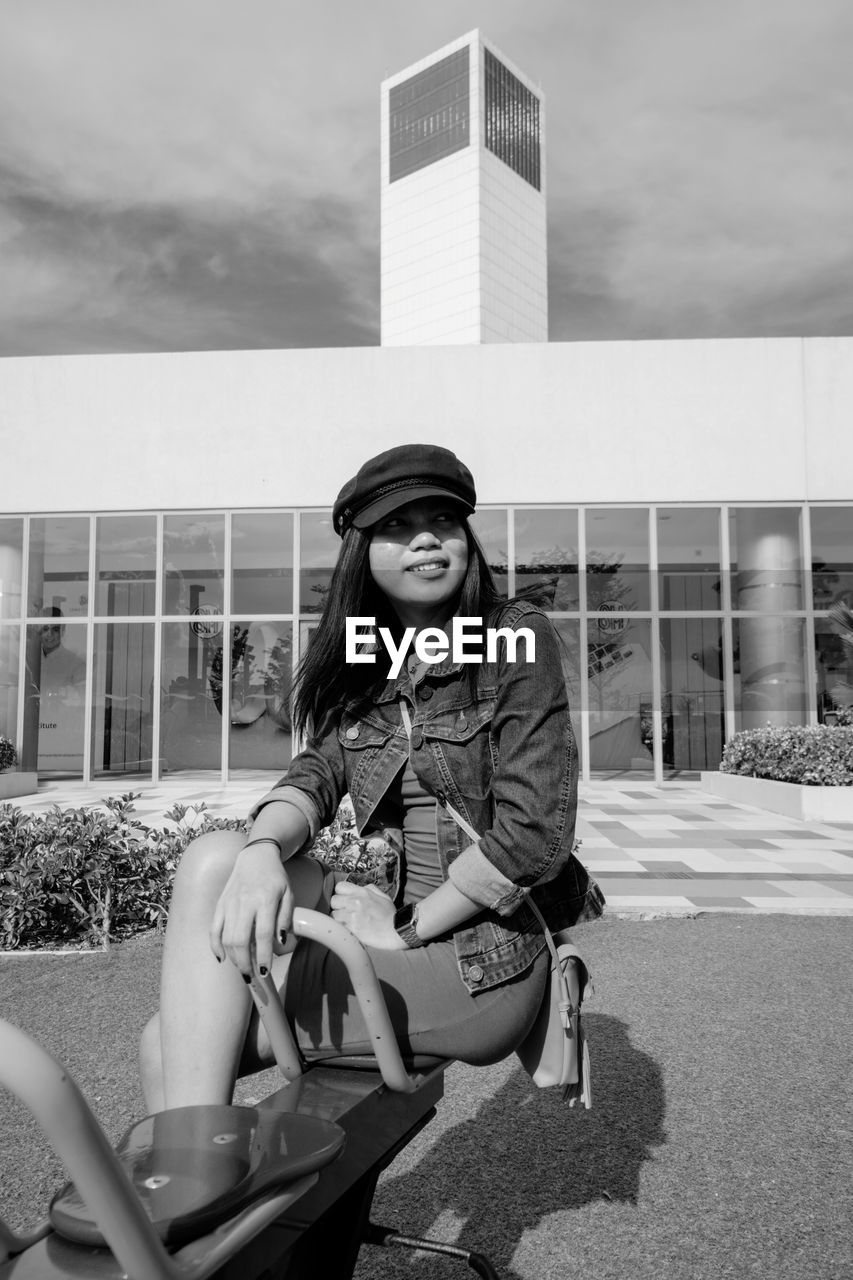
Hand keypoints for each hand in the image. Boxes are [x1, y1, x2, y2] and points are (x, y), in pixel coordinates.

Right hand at [209, 841, 292, 976]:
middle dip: (245, 964)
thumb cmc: (275, 878)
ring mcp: (229, 904)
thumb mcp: (289, 894)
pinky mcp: (220, 905)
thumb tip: (281, 942)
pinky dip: (215, 946)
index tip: (266, 972)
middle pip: (240, 940)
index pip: (263, 934)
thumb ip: (286, 918)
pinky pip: (213, 929)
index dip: (264, 956)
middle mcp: (244, 903)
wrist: (255, 857)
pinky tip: (222, 958)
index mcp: (265, 900)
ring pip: (226, 938)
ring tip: (243, 969)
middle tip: (252, 977)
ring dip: (233, 958)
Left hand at [330, 881, 405, 949]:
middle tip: (346, 911)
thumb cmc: (390, 915)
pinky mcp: (351, 929)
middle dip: (338, 906)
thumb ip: (369, 889)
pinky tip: (350, 928)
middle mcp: (355, 902)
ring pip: (334, 914)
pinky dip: (342, 927)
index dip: (341, 893)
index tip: (344, 898)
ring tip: (348, 921)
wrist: (395, 932)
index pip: (339, 886)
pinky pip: (339, 926)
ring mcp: (352, 916)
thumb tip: (359, 888)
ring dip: (339, 918)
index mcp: (362, 892)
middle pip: (334, 900)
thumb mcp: (382, 896)